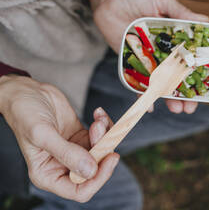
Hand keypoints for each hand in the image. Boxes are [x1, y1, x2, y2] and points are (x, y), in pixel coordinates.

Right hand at [0, 75, 118, 202]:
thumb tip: (90, 170)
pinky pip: (101, 137)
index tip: (110, 158)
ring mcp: (74, 151)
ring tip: (98, 119)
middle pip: (95, 170)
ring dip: (105, 135)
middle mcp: (62, 166)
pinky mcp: (81, 136)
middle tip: (101, 130)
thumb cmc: (25, 113)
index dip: (98, 178)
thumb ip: (66, 153)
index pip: (79, 190)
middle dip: (103, 150)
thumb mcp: (42, 134)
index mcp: (48, 174)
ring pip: (101, 152)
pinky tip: (98, 114)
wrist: (26, 92)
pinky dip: (104, 126)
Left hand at [91, 0, 206, 113]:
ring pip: (162, 83)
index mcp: (177, 40)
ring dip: (169, 98)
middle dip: (186, 94)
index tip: (207, 88)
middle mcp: (166, 53)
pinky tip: (149, 106)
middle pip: (179, 77)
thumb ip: (181, 13)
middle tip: (191, 107)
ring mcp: (151, 60)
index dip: (200, 75)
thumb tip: (205, 20)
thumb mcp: (162, 1)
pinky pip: (139, 83)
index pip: (192, 60)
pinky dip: (143, 96)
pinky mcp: (134, 64)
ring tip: (177, 109)